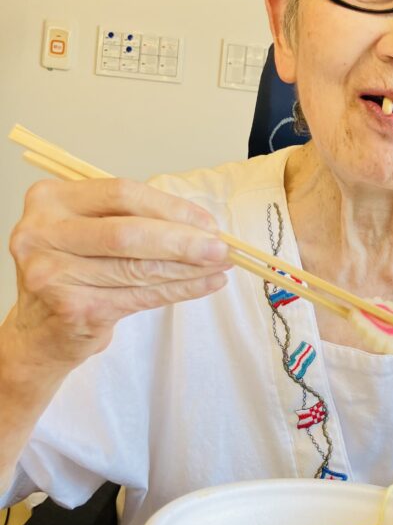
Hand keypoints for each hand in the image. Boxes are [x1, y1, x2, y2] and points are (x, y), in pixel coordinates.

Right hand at [8, 177, 230, 367]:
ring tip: (220, 266)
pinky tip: (205, 285)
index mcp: (50, 200)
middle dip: (183, 241)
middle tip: (221, 247)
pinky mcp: (73, 309)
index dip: (169, 208)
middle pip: (128, 232)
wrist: (39, 330)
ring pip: (137, 268)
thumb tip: (201, 226)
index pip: (120, 194)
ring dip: (188, 268)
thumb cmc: (73, 271)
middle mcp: (42, 233)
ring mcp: (53, 274)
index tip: (206, 222)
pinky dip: (179, 291)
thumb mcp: (89, 231)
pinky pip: (140, 297)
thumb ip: (133, 219)